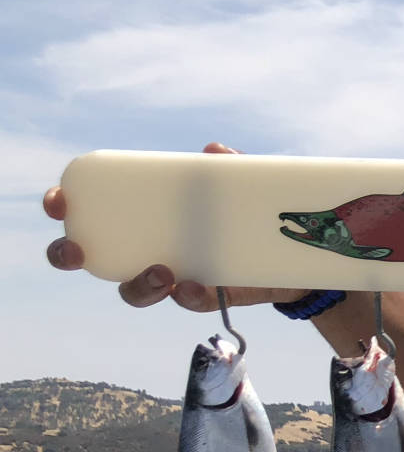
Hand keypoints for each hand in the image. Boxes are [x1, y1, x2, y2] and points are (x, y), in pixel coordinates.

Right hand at [44, 142, 312, 312]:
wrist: (294, 246)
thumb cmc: (245, 204)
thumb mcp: (237, 181)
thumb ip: (226, 166)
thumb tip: (215, 151)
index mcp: (141, 216)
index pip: (90, 211)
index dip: (64, 206)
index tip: (60, 201)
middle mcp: (146, 249)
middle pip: (91, 257)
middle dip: (70, 255)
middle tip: (76, 251)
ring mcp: (172, 275)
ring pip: (134, 290)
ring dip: (137, 286)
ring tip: (162, 273)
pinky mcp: (205, 294)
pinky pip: (189, 301)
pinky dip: (188, 297)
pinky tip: (193, 288)